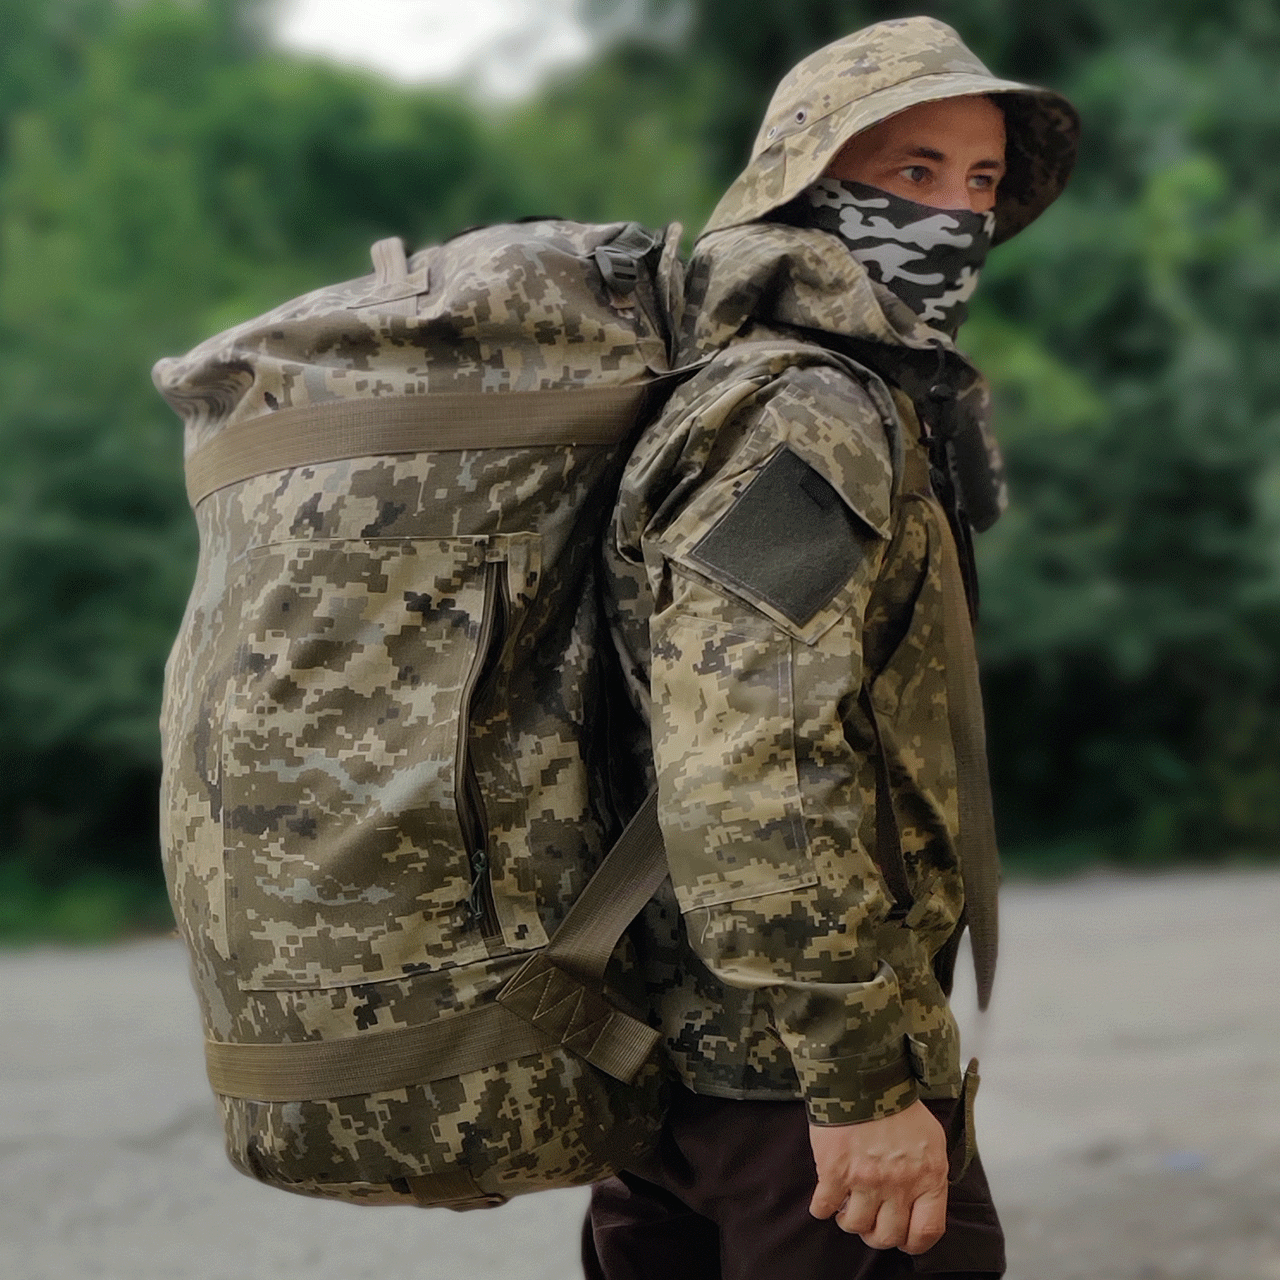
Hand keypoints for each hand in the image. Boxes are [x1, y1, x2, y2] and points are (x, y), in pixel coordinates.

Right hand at [807, 1100, 947, 1253]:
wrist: (863, 1077)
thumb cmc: (898, 1106)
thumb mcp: (931, 1139)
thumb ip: (932, 1173)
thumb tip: (925, 1200)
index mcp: (927, 1177)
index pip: (927, 1232)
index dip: (913, 1242)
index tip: (903, 1237)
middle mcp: (898, 1185)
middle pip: (886, 1236)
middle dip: (877, 1234)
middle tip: (871, 1221)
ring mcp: (865, 1180)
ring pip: (855, 1226)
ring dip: (850, 1220)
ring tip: (848, 1205)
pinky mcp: (834, 1171)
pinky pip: (823, 1207)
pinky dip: (822, 1208)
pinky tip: (826, 1198)